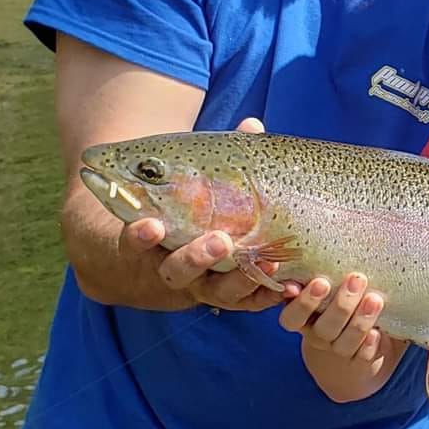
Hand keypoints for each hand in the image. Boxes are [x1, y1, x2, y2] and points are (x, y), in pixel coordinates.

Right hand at [117, 116, 290, 311]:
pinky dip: (269, 295)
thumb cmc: (190, 208)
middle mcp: (173, 268)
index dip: (141, 235)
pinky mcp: (232, 298)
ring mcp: (203, 286)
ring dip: (241, 279)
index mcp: (152, 239)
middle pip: (178, 270)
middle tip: (219, 241)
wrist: (185, 258)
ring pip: (217, 291)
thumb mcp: (192, 185)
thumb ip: (220, 159)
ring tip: (267, 262)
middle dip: (196, 257)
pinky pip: (248, 303)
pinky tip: (291, 286)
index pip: (137, 240)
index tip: (150, 225)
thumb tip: (252, 126)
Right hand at [279, 272, 408, 401]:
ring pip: (344, 342)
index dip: (301, 302)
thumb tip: (339, 238)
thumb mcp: (332, 292)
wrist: (356, 355)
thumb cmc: (344, 308)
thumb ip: (330, 274)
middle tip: (356, 279)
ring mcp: (339, 352)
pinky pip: (362, 357)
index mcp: (305, 318)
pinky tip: (377, 333)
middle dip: (341, 304)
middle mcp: (319, 336)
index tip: (319, 282)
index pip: (292, 316)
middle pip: (323, 327)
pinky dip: (369, 346)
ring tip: (375, 299)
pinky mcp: (360, 364)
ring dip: (360, 321)